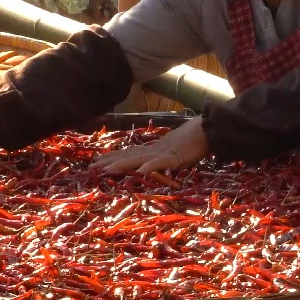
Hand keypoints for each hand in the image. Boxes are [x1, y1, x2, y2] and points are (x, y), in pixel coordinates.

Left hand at [92, 116, 209, 174]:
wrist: (208, 128)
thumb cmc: (194, 141)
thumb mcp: (176, 153)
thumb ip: (166, 160)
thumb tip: (157, 167)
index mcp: (153, 150)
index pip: (129, 153)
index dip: (113, 157)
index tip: (97, 160)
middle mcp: (154, 150)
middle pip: (128, 156)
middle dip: (109, 161)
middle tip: (91, 166)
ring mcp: (163, 152)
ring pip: (138, 159)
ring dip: (122, 164)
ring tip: (106, 169)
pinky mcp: (174, 156)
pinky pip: (161, 162)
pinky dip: (151, 166)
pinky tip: (141, 171)